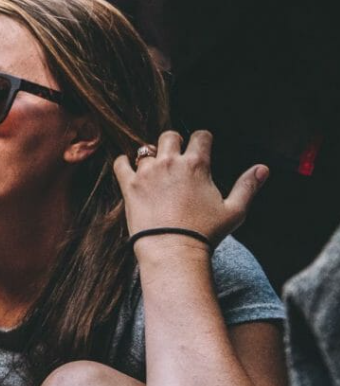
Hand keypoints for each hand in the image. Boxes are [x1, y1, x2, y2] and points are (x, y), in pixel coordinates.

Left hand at [113, 130, 266, 245]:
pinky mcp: (129, 185)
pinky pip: (120, 163)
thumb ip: (248, 186)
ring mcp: (147, 173)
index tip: (201, 146)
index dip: (202, 139)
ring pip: (145, 149)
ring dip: (150, 156)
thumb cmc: (205, 233)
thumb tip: (263, 169)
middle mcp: (171, 163)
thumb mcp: (234, 210)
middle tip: (174, 156)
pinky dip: (123, 163)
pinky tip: (127, 168)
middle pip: (169, 136)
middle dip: (173, 142)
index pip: (200, 136)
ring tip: (153, 169)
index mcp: (197, 165)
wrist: (173, 249)